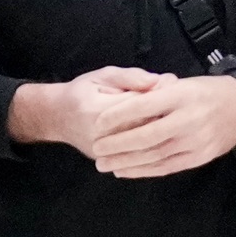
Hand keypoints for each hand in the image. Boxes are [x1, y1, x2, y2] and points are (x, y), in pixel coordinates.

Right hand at [7, 66, 163, 153]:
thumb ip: (131, 77)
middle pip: (145, 126)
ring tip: (173, 114)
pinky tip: (163, 131)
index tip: (173, 82)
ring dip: (164, 129)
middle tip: (178, 99)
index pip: (139, 104)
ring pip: (145, 144)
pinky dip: (154, 143)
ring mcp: (105, 153)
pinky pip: (139, 155)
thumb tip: (161, 81)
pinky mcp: (110, 161)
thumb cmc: (82, 92)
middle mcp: (102, 136)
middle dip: (165, 112)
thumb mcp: (103, 75)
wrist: (57, 117)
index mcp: (99, 111)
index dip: (160, 92)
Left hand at [88, 74, 235, 179]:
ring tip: (105, 164)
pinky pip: (167, 167)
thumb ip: (154, 93)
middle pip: (146, 135)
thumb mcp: (181, 83)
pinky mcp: (200, 157)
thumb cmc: (204, 92)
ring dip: (126, 161)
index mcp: (181, 95)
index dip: (118, 115)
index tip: (98, 123)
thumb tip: (125, 106)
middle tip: (97, 149)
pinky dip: (144, 171)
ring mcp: (196, 140)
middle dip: (117, 144)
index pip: (143, 106)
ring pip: (154, 155)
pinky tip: (126, 171)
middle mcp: (189, 119)